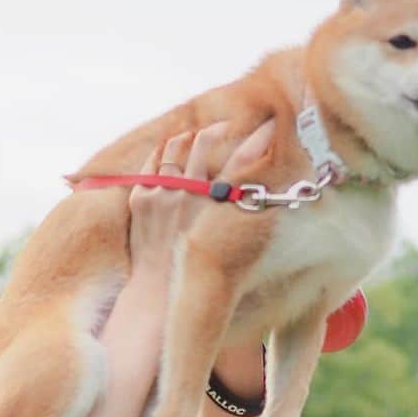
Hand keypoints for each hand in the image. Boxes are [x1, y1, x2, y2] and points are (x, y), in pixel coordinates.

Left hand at [128, 119, 276, 283]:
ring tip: (197, 137)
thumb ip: (259, 210)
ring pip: (175, 146)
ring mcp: (162, 193)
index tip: (270, 125)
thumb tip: (275, 191)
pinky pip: (152, 163)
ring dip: (189, 137)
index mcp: (218, 204)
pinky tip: (171, 153)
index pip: (246, 156)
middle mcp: (189, 193)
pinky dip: (163, 153)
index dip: (260, 137)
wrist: (164, 291)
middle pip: (205, 141)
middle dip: (219, 128)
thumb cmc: (208, 271)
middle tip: (227, 127)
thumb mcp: (243, 241)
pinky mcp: (141, 198)